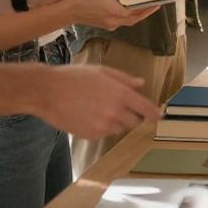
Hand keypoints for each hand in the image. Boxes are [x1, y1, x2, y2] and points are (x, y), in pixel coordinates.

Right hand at [35, 65, 160, 138]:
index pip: (145, 109)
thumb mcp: (102, 71)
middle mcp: (114, 112)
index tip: (159, 116)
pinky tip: (88, 115)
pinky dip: (101, 127)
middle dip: (132, 115)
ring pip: (119, 128)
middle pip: (135, 122)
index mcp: (120, 94)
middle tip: (119, 106)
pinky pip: (104, 133)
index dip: (154, 113)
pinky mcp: (91, 135)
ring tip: (98, 107)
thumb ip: (124, 79)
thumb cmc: (75, 77)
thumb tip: (141, 84)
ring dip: (116, 121)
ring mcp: (102, 126)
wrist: (48, 92)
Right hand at [62, 0, 158, 29]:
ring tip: (144, 5)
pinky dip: (127, 15)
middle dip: (146, 12)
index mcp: (117, 12)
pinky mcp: (104, 24)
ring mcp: (109, 25)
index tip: (157, 1)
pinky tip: (127, 7)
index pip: (138, 11)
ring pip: (128, 21)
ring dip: (137, 14)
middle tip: (154, 4)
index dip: (148, 7)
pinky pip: (120, 21)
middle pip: (135, 18)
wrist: (66, 12)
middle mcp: (115, 21)